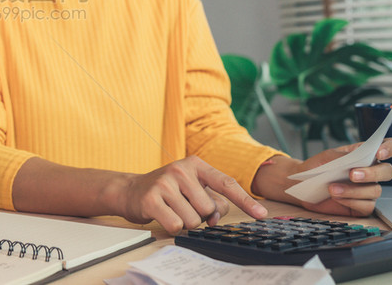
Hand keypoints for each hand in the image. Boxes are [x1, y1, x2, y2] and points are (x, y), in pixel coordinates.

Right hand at [120, 155, 267, 233]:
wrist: (130, 190)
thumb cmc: (167, 191)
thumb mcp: (191, 188)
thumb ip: (211, 199)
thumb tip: (217, 216)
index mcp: (195, 164)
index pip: (226, 183)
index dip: (245, 201)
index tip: (261, 214)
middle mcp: (180, 170)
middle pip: (209, 209)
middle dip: (200, 215)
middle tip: (185, 207)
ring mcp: (165, 183)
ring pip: (193, 220)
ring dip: (185, 222)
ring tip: (172, 209)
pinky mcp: (151, 199)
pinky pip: (176, 225)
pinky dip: (173, 227)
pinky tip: (163, 215)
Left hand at [297, 137, 391, 216]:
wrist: (303, 185)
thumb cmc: (317, 168)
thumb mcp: (327, 157)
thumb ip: (343, 156)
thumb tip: (356, 159)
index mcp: (365, 154)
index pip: (390, 147)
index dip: (390, 148)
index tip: (380, 153)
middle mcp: (371, 172)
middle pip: (388, 171)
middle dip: (372, 173)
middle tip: (352, 175)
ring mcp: (368, 189)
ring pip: (375, 190)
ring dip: (353, 190)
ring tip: (332, 188)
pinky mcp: (363, 206)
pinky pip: (367, 206)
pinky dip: (351, 201)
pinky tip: (337, 198)